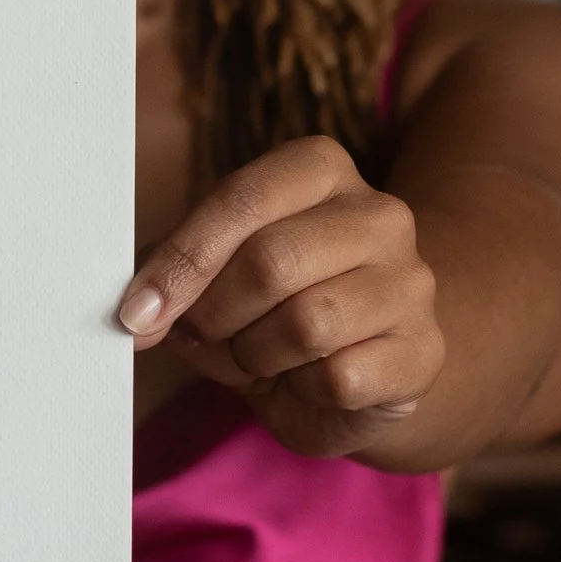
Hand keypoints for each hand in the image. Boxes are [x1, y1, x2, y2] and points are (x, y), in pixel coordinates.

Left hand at [117, 137, 444, 459]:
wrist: (359, 370)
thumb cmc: (274, 309)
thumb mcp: (219, 274)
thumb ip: (178, 270)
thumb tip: (138, 308)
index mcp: (321, 170)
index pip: (242, 199)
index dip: (182, 261)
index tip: (136, 313)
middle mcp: (380, 214)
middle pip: (270, 262)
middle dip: (216, 315)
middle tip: (205, 337)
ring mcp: (411, 282)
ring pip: (308, 323)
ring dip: (257, 355)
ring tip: (259, 357)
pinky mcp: (423, 351)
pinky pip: (339, 377)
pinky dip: (302, 390)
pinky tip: (306, 381)